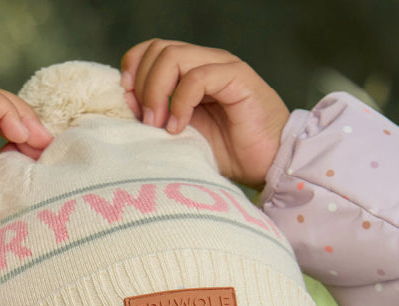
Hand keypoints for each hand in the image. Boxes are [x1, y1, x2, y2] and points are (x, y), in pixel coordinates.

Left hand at [121, 39, 289, 189]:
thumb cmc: (230, 154)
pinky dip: (180, 103)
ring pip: (173, 57)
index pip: (151, 50)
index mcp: (191, 71)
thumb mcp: (184, 135)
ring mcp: (222, 66)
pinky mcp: (237, 78)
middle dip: (142, 85)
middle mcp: (206, 62)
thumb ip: (160, 117)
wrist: (270, 164)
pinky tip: (179, 128)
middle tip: (145, 121)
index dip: (133, 71)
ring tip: (161, 126)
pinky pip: (197, 77)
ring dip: (157, 93)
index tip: (128, 104)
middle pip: (157, 49)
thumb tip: (128, 106)